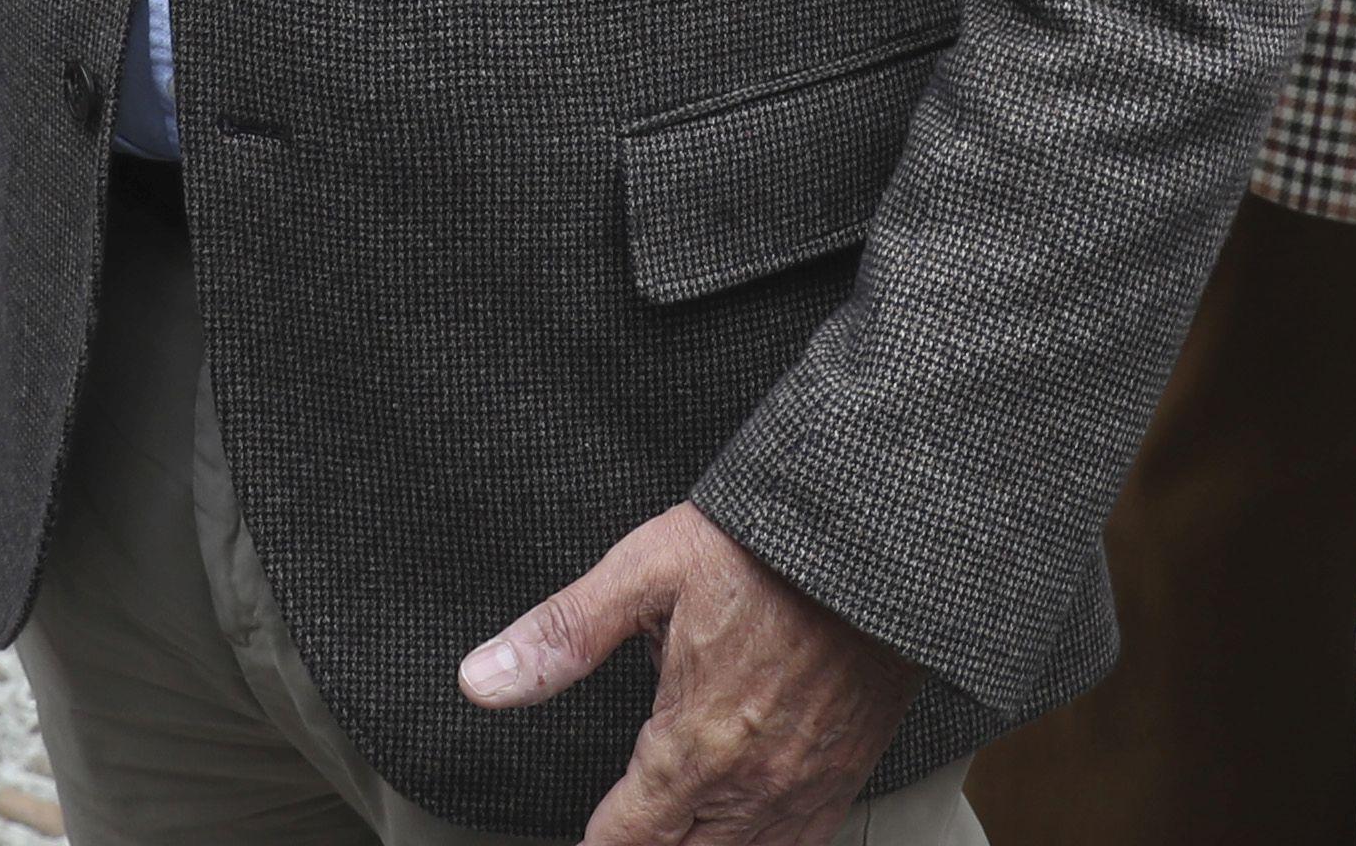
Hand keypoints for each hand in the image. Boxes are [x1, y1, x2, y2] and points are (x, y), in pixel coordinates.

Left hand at [464, 502, 913, 845]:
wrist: (873, 540)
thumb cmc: (764, 547)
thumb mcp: (646, 571)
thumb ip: (563, 636)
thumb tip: (483, 679)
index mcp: (693, 744)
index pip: (625, 840)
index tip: (585, 838)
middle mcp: (750, 783)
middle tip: (622, 835)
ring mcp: (804, 787)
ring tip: (671, 837)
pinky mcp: (845, 774)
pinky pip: (803, 845)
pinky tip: (748, 837)